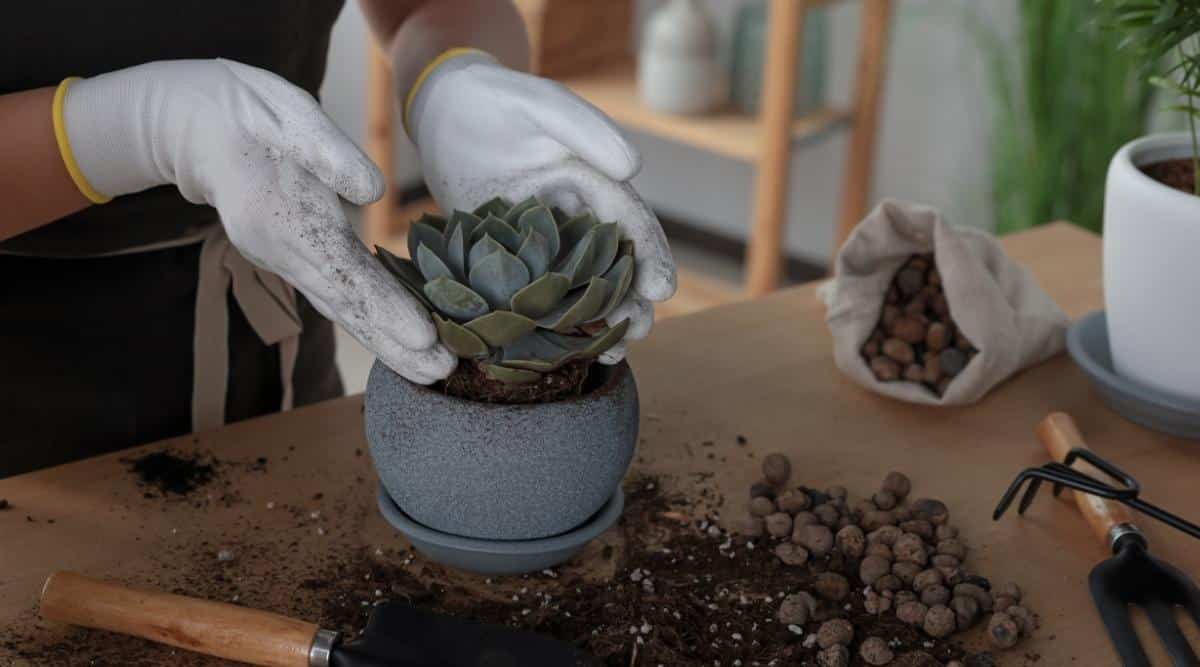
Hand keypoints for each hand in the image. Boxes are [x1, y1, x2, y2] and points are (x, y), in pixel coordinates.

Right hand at [61, 59, 455, 383]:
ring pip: (344, 311)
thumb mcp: (290, 116)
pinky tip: (402, 343)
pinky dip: (372, 323)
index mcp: (287, 223)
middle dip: (396, 343)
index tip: (424, 337)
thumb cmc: (251, 116)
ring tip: (433, 371)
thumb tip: (371, 191)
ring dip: (388, 343)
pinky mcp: (298, 260)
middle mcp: (287, 255)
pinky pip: (339, 299)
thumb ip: (329, 154)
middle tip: (444, 371)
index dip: (386, 307)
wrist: (200, 129)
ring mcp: (289, 262)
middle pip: (348, 308)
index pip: (345, 275)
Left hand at [405, 52, 676, 362]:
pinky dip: (542, 321)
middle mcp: (573, 218)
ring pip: (575, 288)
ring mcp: (539, 242)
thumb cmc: (501, 99)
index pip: (630, 224)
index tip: (662, 288)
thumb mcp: (546, 107)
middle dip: (630, 301)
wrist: (445, 109)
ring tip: (611, 352)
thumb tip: (633, 167)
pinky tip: (551, 349)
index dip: (650, 256)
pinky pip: (529, 293)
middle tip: (642, 332)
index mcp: (595, 184)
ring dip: (595, 320)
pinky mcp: (503, 256)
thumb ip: (587, 130)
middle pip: (610, 266)